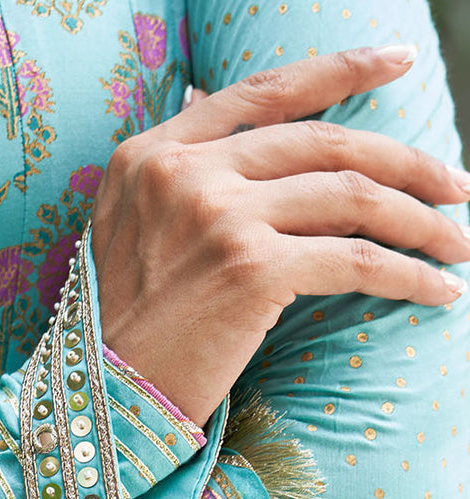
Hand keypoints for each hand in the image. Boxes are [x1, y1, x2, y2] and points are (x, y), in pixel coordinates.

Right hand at [91, 44, 469, 425]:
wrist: (100, 402)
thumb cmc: (123, 335)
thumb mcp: (133, 232)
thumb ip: (182, 179)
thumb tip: (234, 120)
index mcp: (154, 154)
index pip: (265, 92)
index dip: (340, 71)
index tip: (395, 60)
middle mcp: (184, 172)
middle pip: (325, 143)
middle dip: (407, 163)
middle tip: (456, 186)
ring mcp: (218, 216)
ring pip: (351, 196)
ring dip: (419, 221)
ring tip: (458, 242)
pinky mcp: (250, 269)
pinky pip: (354, 259)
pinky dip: (406, 273)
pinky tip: (436, 290)